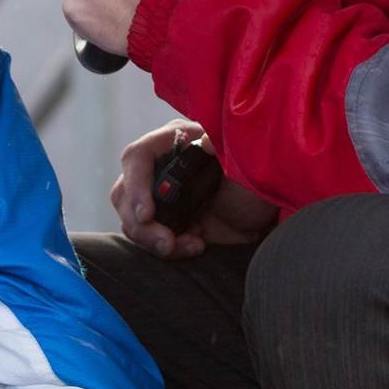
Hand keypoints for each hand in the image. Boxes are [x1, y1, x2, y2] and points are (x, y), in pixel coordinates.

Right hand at [110, 121, 281, 258]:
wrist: (264, 205)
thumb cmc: (253, 172)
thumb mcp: (239, 153)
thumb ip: (222, 145)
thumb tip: (205, 143)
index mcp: (172, 141)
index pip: (137, 157)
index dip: (136, 184)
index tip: (147, 214)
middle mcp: (158, 166)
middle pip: (124, 193)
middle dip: (142, 225)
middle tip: (167, 244)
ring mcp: (156, 194)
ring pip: (131, 219)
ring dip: (153, 240)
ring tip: (189, 246)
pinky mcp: (163, 219)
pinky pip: (147, 236)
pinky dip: (167, 247)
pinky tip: (194, 245)